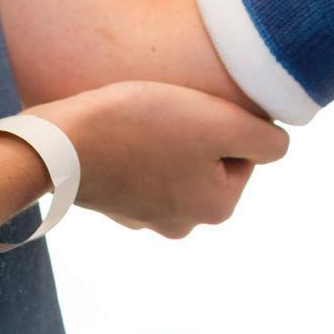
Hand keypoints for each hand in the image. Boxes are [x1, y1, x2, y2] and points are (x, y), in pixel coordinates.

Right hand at [34, 80, 289, 237]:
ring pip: (176, 160)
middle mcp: (184, 223)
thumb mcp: (220, 123)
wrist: (56, 143)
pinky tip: (117, 133)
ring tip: (139, 120)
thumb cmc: (140, 125)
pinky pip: (139, 165)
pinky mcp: (113, 201)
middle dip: (196, 131)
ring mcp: (145, 216)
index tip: (193, 110)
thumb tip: (277, 144)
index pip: (247, 149)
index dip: (224, 120)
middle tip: (166, 111)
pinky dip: (134, 147)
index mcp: (217, 208)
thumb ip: (265, 138)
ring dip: (165, 137)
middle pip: (212, 157)